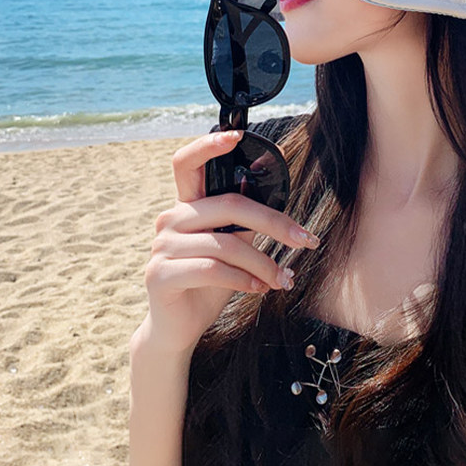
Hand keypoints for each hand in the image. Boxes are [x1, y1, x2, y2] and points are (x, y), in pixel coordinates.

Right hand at [133, 130, 320, 355]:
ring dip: (264, 263)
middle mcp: (170, 219)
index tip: (236, 135)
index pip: (186, 163)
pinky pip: (212, 269)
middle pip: (228, 205)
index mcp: (186, 206)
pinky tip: (258, 290)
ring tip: (282, 279)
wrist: (177, 330)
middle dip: (273, 222)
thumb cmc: (208, 285)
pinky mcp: (160, 274)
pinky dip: (243, 280)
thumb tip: (276, 203)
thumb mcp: (231, 249)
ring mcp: (162, 246)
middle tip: (305, 239)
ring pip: (226, 243)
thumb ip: (242, 224)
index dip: (208, 145)